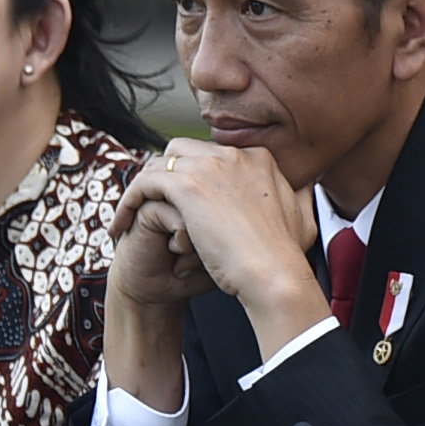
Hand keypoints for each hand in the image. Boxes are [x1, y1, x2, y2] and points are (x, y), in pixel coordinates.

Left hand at [130, 137, 320, 322]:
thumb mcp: (302, 219)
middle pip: (181, 151)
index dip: (192, 177)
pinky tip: (122, 226)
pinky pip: (143, 183)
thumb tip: (302, 192)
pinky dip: (129, 202)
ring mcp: (209, 166)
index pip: (210, 154)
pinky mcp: (186, 186)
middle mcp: (233, 154)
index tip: (181, 205)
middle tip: (150, 206)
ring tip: (130, 217)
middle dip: (164, 176)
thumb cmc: (287, 258)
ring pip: (158, 164)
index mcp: (258, 158)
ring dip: (143, 190)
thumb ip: (297, 198)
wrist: (275, 274)